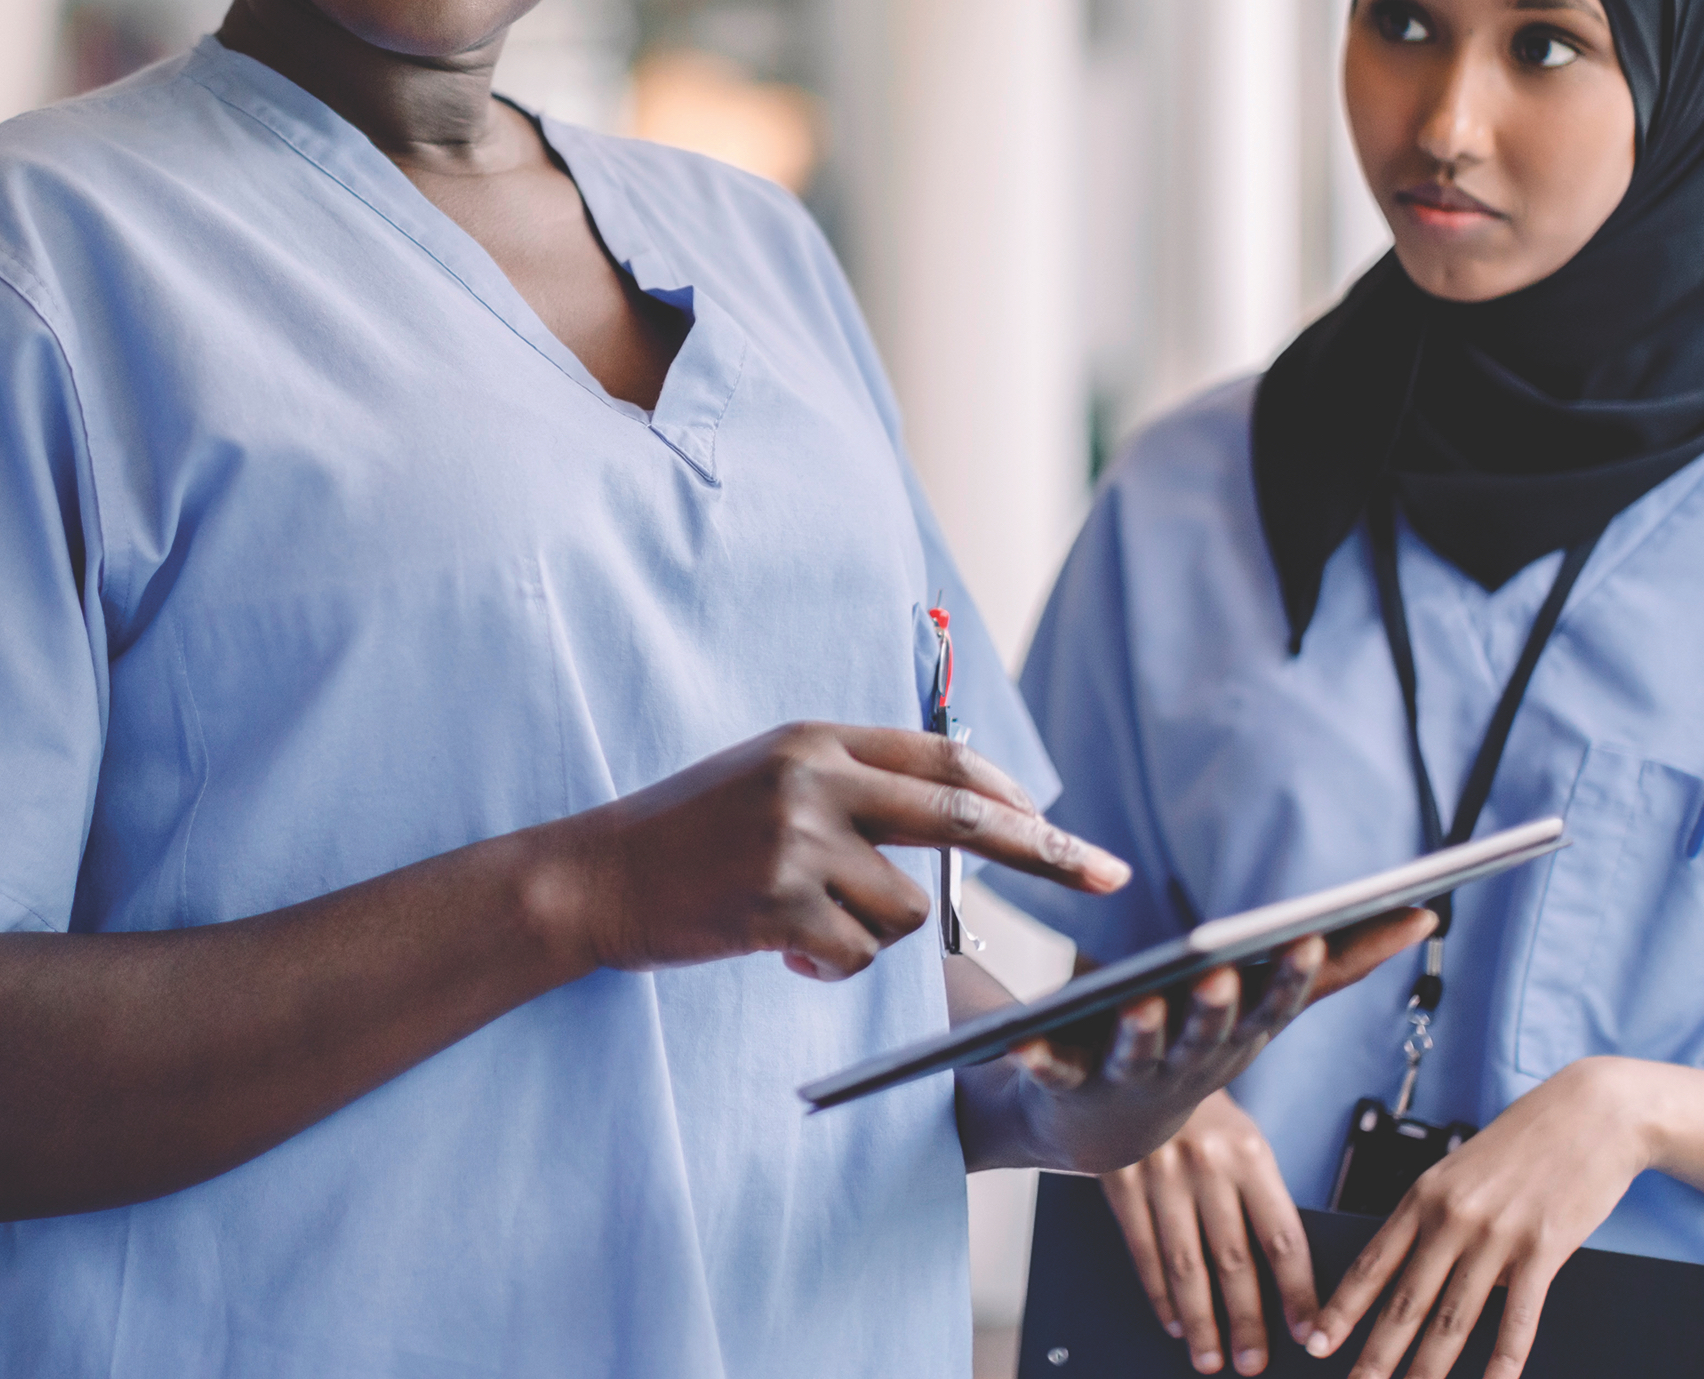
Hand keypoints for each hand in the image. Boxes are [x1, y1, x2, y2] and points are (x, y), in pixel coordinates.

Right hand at [554, 723, 1130, 979]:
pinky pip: (857, 954)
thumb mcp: (769, 778)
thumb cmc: (687, 835)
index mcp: (817, 739)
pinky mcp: (780, 903)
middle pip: (965, 819)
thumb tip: (960, 813)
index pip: (942, 761)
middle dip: (1049, 852)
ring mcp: (798, 840)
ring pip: (906, 909)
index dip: (1010, 796)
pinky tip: (777, 947)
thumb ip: (850, 785)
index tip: (1058, 823)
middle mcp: (814, 778)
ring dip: (871, 934)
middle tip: (1111, 876)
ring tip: (803, 925)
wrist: (592, 876)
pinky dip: (830, 965)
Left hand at [993, 912, 1431, 1178]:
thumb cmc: (1196, 1045)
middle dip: (1217, 1006)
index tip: (1307, 939)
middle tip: (1221, 971)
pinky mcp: (1068, 1082)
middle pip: (1207, 1033)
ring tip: (1138, 1003)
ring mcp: (1129, 1076)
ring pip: (1139, 1054)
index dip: (1289, 977)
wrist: (1103, 1123)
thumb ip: (1340, 964)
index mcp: (1238, 1038)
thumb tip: (1420, 914)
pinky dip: (1037, 1057)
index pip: (1272, 1007)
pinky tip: (1021, 1039)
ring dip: (1141, 1032)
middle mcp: (1190, 1062)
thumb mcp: (1267, 1006)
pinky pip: (1051, 1069)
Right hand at [1099, 1089, 1313, 1375]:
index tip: (1309, 1333)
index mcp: (1250, 1154)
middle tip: (1254, 1365)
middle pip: (1233, 1260)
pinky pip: (1143, 1249)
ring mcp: (1159, 1173)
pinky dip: (1158, 1293)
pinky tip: (1172, 1321)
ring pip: (1185, 1264)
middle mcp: (1206, 1164)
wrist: (1139, 1063)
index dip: (1298, 1291)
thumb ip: (1259, 1199)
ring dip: (1199, 1321)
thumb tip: (1284, 1281)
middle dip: (1246, 1321)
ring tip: (1210, 1359)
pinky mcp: (1119, 1179)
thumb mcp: (1243, 1143)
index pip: (1282, 1237)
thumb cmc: (1205, 1117)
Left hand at [1306, 1055, 1651, 1378]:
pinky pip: (1518, 1316)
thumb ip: (1440, 1219)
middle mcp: (1452, 1217)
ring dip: (1429, 1367)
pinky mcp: (1544, 1249)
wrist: (1593, 1112)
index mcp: (1424, 1195)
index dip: (1342, 1308)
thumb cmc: (1526, 1141)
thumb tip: (1427, 1271)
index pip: (1371, 1263)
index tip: (1317, 1341)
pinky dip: (1504, 1358)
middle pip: (1405, 1301)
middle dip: (1375, 1353)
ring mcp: (1497, 1235)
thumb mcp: (1463, 1170)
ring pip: (1453, 1318)